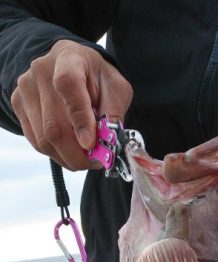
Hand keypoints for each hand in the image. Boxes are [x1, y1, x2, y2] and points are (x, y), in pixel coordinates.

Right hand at [11, 39, 132, 169]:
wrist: (71, 67)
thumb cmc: (95, 78)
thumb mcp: (115, 88)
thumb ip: (114, 112)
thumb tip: (109, 142)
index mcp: (69, 58)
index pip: (68, 87)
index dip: (80, 119)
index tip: (91, 144)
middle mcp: (41, 70)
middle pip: (53, 124)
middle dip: (77, 153)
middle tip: (95, 163)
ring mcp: (26, 88)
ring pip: (44, 139)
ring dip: (68, 157)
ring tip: (85, 157)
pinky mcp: (18, 104)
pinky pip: (36, 142)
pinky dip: (56, 153)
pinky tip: (70, 149)